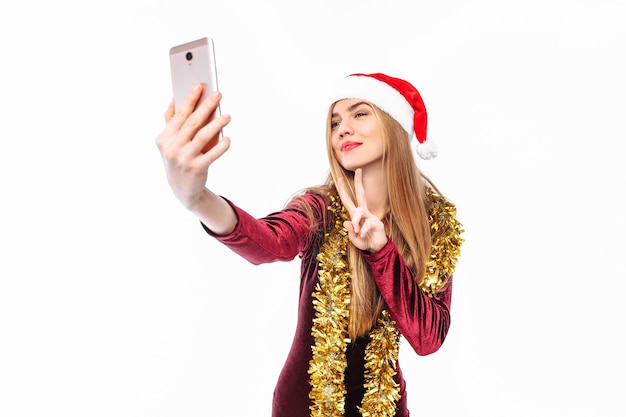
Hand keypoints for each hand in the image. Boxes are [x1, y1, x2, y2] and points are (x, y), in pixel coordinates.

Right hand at [156, 85, 231, 209]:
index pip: (179, 114)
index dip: (190, 99)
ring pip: (202, 136)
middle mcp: (172, 147)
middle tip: (218, 95)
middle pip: (192, 122)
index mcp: (164, 137)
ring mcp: (183, 158)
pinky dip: (221, 145)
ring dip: (217, 124)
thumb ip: (171, 121)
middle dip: (206, 106)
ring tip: (227, 116)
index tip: (200, 86)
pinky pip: (212, 154)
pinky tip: (228, 138)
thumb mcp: (170, 142)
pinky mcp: (196, 168)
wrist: (182, 190)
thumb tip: (175, 98)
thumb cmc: (178, 159)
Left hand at [336, 169, 387, 251]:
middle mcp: (363, 213)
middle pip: (360, 194)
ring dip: (356, 220)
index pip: (348, 200)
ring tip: (357, 231)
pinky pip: (367, 223)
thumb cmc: (364, 241)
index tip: (340, 179)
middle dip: (358, 183)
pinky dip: (362, 230)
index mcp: (355, 215)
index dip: (343, 190)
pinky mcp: (377, 222)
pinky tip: (362, 235)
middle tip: (359, 170)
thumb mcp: (354, 238)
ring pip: (360, 211)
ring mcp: (370, 216)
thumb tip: (346, 222)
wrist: (376, 249)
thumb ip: (350, 231)